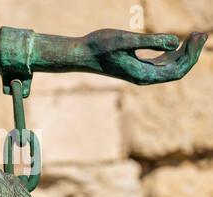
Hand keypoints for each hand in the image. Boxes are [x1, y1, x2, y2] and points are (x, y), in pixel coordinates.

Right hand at [86, 29, 207, 84]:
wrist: (82, 54)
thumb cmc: (100, 45)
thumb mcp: (126, 40)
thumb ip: (150, 41)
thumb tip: (175, 43)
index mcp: (142, 74)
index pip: (177, 71)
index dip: (191, 55)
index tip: (197, 35)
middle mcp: (143, 77)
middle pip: (176, 70)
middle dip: (191, 53)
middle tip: (202, 33)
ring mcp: (140, 73)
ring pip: (170, 68)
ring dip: (184, 53)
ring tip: (195, 35)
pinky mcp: (136, 67)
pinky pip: (161, 64)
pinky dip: (172, 54)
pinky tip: (177, 42)